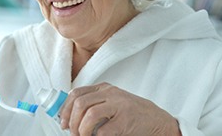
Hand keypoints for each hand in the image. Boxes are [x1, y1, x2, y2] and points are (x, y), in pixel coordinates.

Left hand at [59, 83, 180, 135]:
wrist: (158, 122)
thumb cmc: (132, 115)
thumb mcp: (111, 103)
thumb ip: (94, 104)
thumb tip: (69, 118)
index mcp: (104, 89)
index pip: (76, 93)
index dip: (65, 109)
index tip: (63, 122)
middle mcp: (110, 94)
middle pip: (80, 103)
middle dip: (72, 121)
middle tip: (73, 133)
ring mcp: (119, 106)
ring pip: (89, 115)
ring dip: (82, 130)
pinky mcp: (125, 121)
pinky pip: (103, 131)